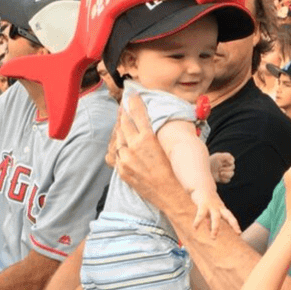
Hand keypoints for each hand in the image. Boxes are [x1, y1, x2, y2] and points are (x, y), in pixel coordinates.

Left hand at [114, 93, 180, 208]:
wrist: (170, 195)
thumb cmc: (174, 172)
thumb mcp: (167, 147)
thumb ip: (155, 134)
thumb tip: (150, 123)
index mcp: (148, 139)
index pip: (138, 114)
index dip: (134, 102)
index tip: (132, 94)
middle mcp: (134, 147)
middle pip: (124, 123)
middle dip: (124, 113)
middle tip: (124, 106)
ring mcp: (126, 159)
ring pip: (118, 139)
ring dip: (120, 130)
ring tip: (122, 123)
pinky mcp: (122, 171)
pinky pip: (116, 154)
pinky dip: (119, 147)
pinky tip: (122, 144)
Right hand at [190, 189, 240, 237]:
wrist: (200, 185)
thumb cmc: (206, 199)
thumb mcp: (210, 210)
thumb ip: (210, 220)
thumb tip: (210, 230)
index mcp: (221, 209)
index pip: (231, 217)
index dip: (235, 225)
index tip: (239, 233)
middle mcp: (219, 207)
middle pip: (229, 216)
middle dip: (234, 224)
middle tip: (238, 233)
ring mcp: (211, 205)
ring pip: (216, 218)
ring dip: (215, 228)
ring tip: (213, 238)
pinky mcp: (203, 204)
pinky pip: (201, 215)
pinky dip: (198, 222)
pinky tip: (195, 228)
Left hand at [209, 152, 234, 183]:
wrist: (202, 172)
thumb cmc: (209, 162)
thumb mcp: (217, 157)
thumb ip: (226, 156)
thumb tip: (233, 162)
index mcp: (224, 159)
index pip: (232, 160)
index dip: (230, 161)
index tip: (227, 162)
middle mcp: (225, 166)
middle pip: (232, 167)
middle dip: (227, 168)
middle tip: (219, 169)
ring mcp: (224, 172)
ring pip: (231, 174)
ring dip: (226, 174)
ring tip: (220, 173)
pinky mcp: (222, 179)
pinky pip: (228, 180)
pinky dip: (224, 178)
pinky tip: (219, 177)